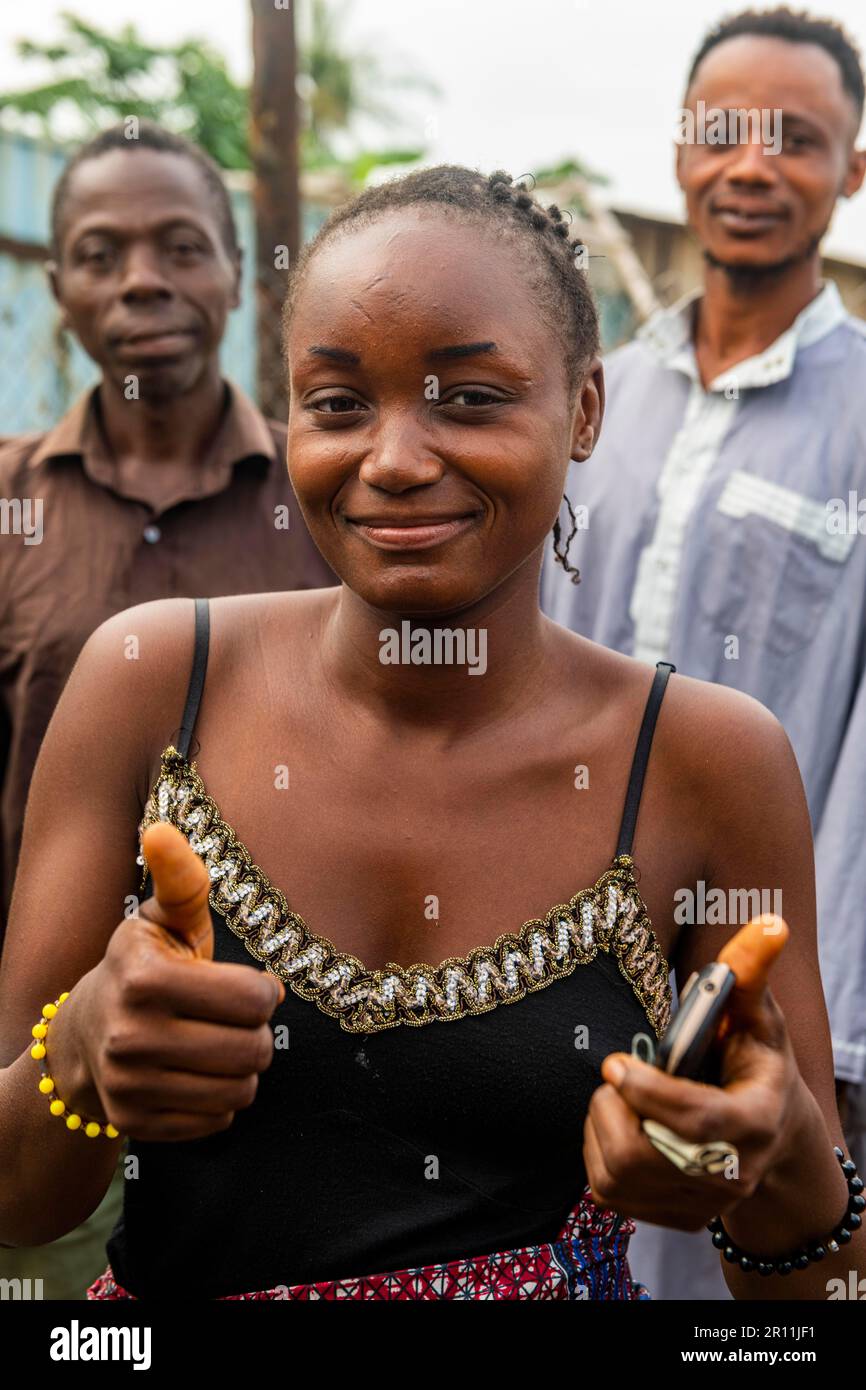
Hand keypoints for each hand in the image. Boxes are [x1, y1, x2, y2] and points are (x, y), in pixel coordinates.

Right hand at [66, 822, 285, 1141]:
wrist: (81, 1039)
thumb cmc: (143, 967)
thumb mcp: (163, 920)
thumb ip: (180, 879)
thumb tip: (162, 830)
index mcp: (142, 978)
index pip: (254, 1000)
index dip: (261, 991)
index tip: (243, 986)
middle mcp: (128, 1036)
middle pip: (254, 1050)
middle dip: (257, 1032)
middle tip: (235, 1020)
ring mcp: (128, 1086)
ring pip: (241, 1090)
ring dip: (241, 1068)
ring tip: (219, 1046)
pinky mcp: (135, 1125)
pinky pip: (217, 1121)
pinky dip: (218, 1101)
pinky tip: (196, 1075)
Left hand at [584, 916, 810, 1230]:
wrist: (769, 1139)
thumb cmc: (755, 1065)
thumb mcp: (758, 1018)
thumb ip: (750, 973)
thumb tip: (770, 923)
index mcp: (755, 1122)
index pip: (696, 1121)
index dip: (649, 1093)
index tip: (615, 1063)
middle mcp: (731, 1175)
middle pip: (644, 1154)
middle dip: (614, 1107)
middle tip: (616, 1074)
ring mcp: (700, 1203)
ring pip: (618, 1173)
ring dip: (602, 1126)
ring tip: (620, 1098)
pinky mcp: (672, 1217)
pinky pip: (607, 1190)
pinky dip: (598, 1153)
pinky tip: (619, 1125)